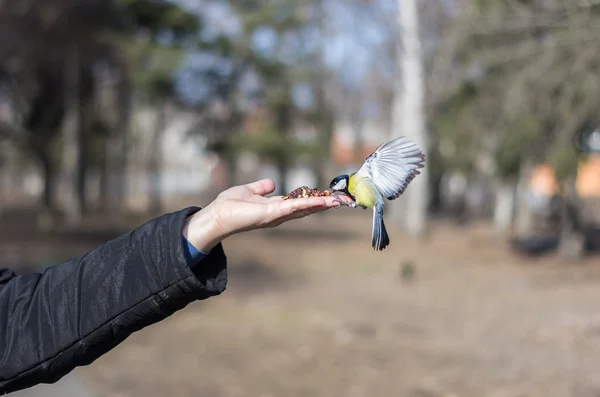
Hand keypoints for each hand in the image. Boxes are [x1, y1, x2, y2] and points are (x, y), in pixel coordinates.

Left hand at [183, 179, 351, 251]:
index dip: (313, 201)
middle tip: (341, 201)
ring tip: (338, 202)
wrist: (218, 215)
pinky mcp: (272, 214)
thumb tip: (272, 183)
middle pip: (306, 209)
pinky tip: (321, 201)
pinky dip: (307, 205)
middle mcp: (279, 214)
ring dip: (321, 205)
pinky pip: (294, 208)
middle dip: (323, 205)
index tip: (328, 197)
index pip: (298, 205)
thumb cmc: (230, 205)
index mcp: (275, 208)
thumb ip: (261, 188)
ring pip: (304, 209)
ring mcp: (277, 215)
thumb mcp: (249, 191)